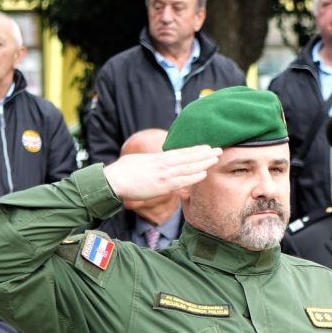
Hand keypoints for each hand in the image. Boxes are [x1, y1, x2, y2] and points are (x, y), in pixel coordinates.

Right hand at [103, 145, 220, 201]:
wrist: (113, 181)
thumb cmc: (121, 172)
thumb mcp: (139, 162)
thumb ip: (150, 162)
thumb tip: (155, 163)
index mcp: (157, 158)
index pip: (180, 152)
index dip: (195, 150)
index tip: (206, 147)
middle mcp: (163, 164)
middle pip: (187, 156)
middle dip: (204, 153)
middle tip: (218, 149)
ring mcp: (163, 174)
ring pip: (188, 167)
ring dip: (203, 162)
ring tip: (216, 157)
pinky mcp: (161, 185)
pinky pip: (181, 180)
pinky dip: (193, 177)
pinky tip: (204, 173)